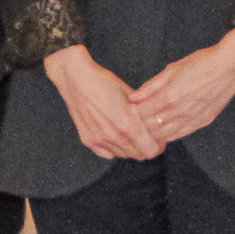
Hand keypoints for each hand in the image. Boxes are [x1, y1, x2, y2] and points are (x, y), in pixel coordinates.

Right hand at [45, 45, 164, 161]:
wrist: (76, 78)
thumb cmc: (104, 82)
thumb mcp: (131, 95)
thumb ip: (143, 113)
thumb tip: (157, 123)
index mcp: (127, 124)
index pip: (150, 150)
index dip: (157, 146)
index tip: (158, 139)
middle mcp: (113, 136)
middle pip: (138, 155)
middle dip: (145, 147)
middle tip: (146, 137)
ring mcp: (99, 140)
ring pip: (122, 155)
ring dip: (129, 148)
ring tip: (130, 134)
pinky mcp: (88, 140)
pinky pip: (107, 153)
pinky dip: (113, 148)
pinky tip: (115, 136)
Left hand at [129, 32, 234, 143]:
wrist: (229, 66)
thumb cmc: (200, 63)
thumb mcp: (171, 69)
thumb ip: (151, 86)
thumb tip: (132, 98)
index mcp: (168, 97)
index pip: (142, 114)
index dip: (131, 116)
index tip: (124, 115)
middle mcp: (179, 112)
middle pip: (151, 128)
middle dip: (139, 128)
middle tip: (130, 127)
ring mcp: (191, 119)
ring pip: (165, 135)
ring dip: (153, 135)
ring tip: (143, 133)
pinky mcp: (202, 122)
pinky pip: (180, 134)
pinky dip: (169, 136)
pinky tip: (162, 134)